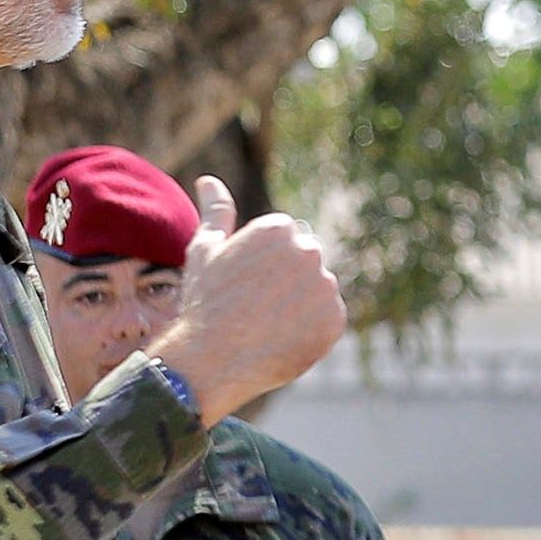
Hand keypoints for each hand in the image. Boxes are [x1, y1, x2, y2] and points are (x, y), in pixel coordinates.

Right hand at [151, 177, 347, 421]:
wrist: (212, 359)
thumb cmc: (204, 301)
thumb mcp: (205, 250)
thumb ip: (216, 212)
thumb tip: (208, 180)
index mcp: (280, 229)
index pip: (285, 241)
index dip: (263, 265)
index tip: (245, 284)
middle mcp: (310, 251)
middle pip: (305, 264)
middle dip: (286, 281)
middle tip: (256, 306)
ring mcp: (326, 286)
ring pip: (317, 292)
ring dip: (299, 305)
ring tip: (266, 324)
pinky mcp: (336, 320)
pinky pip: (327, 320)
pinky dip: (311, 330)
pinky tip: (281, 338)